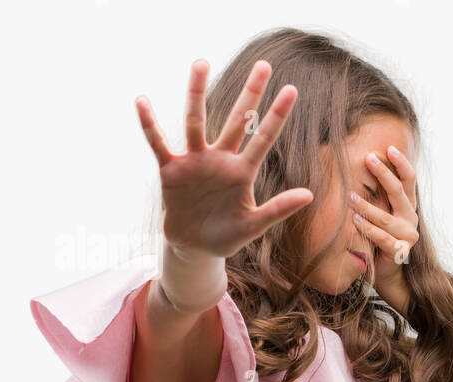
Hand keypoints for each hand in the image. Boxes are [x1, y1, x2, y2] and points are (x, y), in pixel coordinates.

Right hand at [134, 59, 312, 259]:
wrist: (194, 247)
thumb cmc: (226, 235)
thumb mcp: (253, 225)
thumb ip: (278, 209)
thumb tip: (310, 194)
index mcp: (242, 171)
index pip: (263, 138)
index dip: (277, 115)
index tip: (292, 89)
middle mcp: (220, 159)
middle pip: (237, 120)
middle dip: (250, 93)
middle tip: (264, 64)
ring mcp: (195, 161)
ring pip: (196, 121)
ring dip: (197, 93)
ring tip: (201, 63)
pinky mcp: (170, 169)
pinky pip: (158, 142)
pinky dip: (149, 124)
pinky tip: (142, 101)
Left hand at [350, 146, 419, 309]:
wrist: (387, 271)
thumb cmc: (378, 237)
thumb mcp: (379, 212)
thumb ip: (375, 195)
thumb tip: (355, 164)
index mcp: (407, 205)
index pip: (409, 179)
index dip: (401, 163)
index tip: (389, 148)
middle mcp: (410, 217)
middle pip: (399, 192)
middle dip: (383, 174)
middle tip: (368, 159)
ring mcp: (408, 235)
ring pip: (386, 217)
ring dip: (367, 205)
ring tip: (350, 196)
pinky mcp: (399, 251)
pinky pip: (383, 238)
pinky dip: (368, 229)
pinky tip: (355, 221)